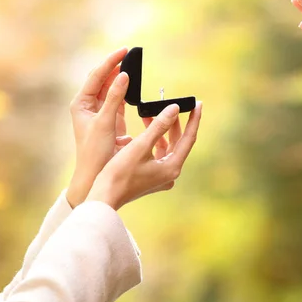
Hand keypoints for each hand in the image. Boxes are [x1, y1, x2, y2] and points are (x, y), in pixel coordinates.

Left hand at [67, 47, 131, 207]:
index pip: (96, 76)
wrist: (94, 175)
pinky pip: (119, 100)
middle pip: (102, 78)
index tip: (125, 51)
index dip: (111, 62)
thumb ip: (115, 98)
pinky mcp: (111, 120)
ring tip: (133, 63)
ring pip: (110, 88)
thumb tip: (123, 75)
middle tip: (130, 53)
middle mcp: (88, 106)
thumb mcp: (105, 123)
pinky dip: (126, 91)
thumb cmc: (95, 152)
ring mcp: (99, 113)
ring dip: (121, 76)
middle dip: (115, 65)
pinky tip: (134, 84)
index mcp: (81, 103)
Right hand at [87, 101, 202, 210]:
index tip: (198, 103)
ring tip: (154, 114)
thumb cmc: (120, 173)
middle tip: (175, 105)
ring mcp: (161, 177)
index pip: (189, 138)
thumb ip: (159, 126)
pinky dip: (154, 141)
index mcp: (172, 167)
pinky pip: (158, 154)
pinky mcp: (151, 177)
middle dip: (175, 123)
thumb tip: (174, 109)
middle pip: (179, 143)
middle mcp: (170, 173)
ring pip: (168, 148)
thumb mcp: (140, 145)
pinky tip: (146, 130)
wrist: (103, 197)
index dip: (194, 120)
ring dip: (162, 131)